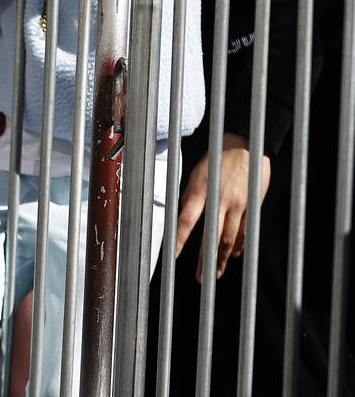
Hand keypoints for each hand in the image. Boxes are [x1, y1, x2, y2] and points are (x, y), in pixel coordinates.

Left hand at [176, 132, 271, 281]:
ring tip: (216, 273)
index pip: (187, 219)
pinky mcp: (252, 207)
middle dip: (205, 260)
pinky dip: (238, 245)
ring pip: (230, 238)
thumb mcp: (197, 170)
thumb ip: (192, 193)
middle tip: (201, 279)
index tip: (173, 255)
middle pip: (211, 236)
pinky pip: (244, 231)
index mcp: (201, 189)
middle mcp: (220, 200)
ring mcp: (238, 205)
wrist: (249, 145)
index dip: (180, 238)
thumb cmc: (218, 154)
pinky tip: (233, 255)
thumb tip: (185, 213)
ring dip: (222, 257)